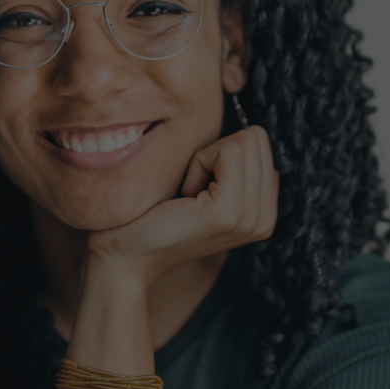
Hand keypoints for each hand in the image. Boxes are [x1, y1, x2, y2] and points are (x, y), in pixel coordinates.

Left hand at [84, 126, 278, 287]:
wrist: (125, 256)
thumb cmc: (152, 216)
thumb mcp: (202, 189)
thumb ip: (230, 168)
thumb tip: (243, 132)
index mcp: (263, 211)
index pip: (262, 146)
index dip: (222, 153)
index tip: (196, 184)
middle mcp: (264, 218)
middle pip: (257, 140)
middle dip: (217, 151)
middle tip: (190, 187)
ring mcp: (250, 217)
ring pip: (245, 142)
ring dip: (207, 157)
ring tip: (187, 192)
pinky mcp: (229, 211)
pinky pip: (228, 151)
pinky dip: (200, 161)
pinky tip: (184, 192)